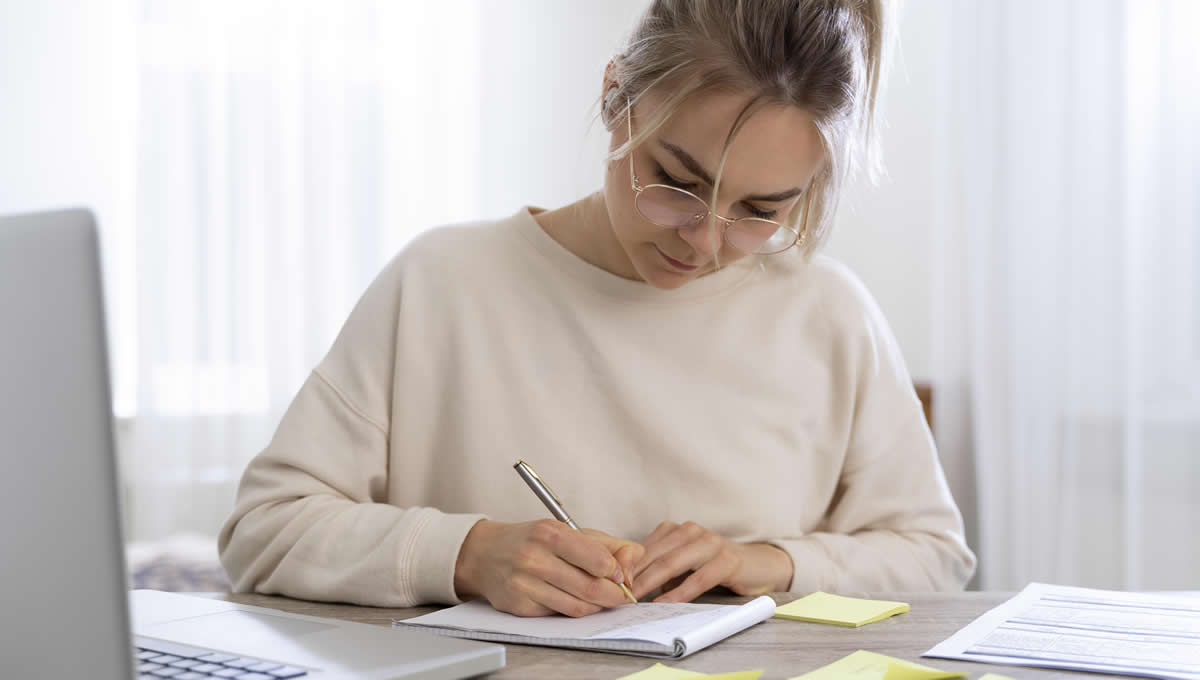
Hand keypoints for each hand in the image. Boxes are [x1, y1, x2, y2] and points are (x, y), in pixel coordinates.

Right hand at [454, 519, 642, 616]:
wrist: (486, 554)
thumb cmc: (532, 540)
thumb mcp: (568, 530)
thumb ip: (607, 545)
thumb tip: (633, 566)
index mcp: (550, 534)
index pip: (599, 561)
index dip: (617, 573)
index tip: (620, 575)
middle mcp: (535, 559)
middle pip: (592, 589)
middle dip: (614, 596)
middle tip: (621, 595)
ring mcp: (525, 585)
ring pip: (578, 608)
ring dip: (597, 607)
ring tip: (600, 598)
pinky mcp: (520, 607)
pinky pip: (559, 615)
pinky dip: (574, 611)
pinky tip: (574, 600)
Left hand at [630, 521, 793, 602]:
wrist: (757, 565)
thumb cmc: (714, 567)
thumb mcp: (683, 565)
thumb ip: (660, 570)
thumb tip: (628, 586)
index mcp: (677, 530)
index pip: (645, 547)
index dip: (626, 566)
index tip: (609, 583)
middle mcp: (691, 531)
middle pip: (655, 555)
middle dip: (633, 576)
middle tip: (616, 594)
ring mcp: (710, 543)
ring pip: (672, 563)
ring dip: (651, 583)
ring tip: (634, 599)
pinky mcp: (727, 560)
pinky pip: (698, 578)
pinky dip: (680, 592)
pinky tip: (665, 603)